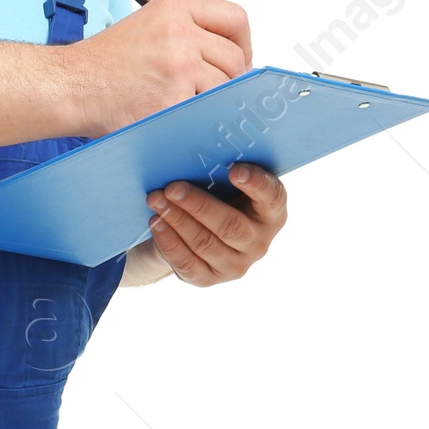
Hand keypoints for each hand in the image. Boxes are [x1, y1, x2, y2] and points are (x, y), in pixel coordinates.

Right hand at [73, 0, 252, 137]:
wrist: (68, 86)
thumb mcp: (144, 26)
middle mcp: (179, 34)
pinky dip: (197, 119)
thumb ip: (186, 33)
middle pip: (235, 58)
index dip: (242, 42)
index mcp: (173, 10)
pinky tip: (177, 117)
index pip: (234, 18)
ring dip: (212, 101)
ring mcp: (179, 67)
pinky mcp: (174, 100)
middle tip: (211, 91)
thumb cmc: (98, 65)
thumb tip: (224, 57)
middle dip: (229, 79)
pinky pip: (206, 112)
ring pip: (225, 88)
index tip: (237, 58)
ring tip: (186, 104)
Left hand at [144, 163, 287, 285]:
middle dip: (198, 205)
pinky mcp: (209, 278)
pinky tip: (155, 222)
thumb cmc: (215, 197)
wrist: (196, 234)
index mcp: (271, 213)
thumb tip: (192, 150)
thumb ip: (219, 171)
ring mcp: (236, 265)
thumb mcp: (224, 184)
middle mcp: (259, 243)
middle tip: (172, 188)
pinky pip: (187, 262)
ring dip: (177, 219)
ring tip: (155, 200)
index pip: (272, 198)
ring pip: (205, 243)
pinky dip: (169, 241)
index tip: (234, 170)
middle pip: (230, 225)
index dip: (256, 184)